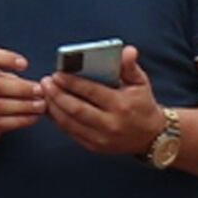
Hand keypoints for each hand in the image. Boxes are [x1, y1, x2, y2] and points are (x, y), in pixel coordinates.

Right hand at [0, 46, 45, 148]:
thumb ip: (10, 77)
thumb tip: (41, 84)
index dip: (6, 58)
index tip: (25, 64)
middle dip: (21, 88)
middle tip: (40, 90)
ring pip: (0, 106)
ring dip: (24, 106)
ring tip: (41, 105)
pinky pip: (2, 123)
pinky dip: (20, 120)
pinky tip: (34, 118)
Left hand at [40, 47, 167, 158]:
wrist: (151, 137)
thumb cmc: (143, 105)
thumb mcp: (141, 83)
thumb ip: (130, 66)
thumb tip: (127, 51)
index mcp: (122, 105)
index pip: (91, 92)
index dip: (72, 82)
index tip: (58, 73)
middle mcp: (111, 124)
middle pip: (76, 109)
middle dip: (57, 94)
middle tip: (46, 82)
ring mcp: (101, 138)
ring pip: (69, 122)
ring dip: (53, 107)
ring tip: (46, 93)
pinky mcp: (94, 147)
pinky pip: (70, 132)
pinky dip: (58, 119)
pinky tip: (52, 107)